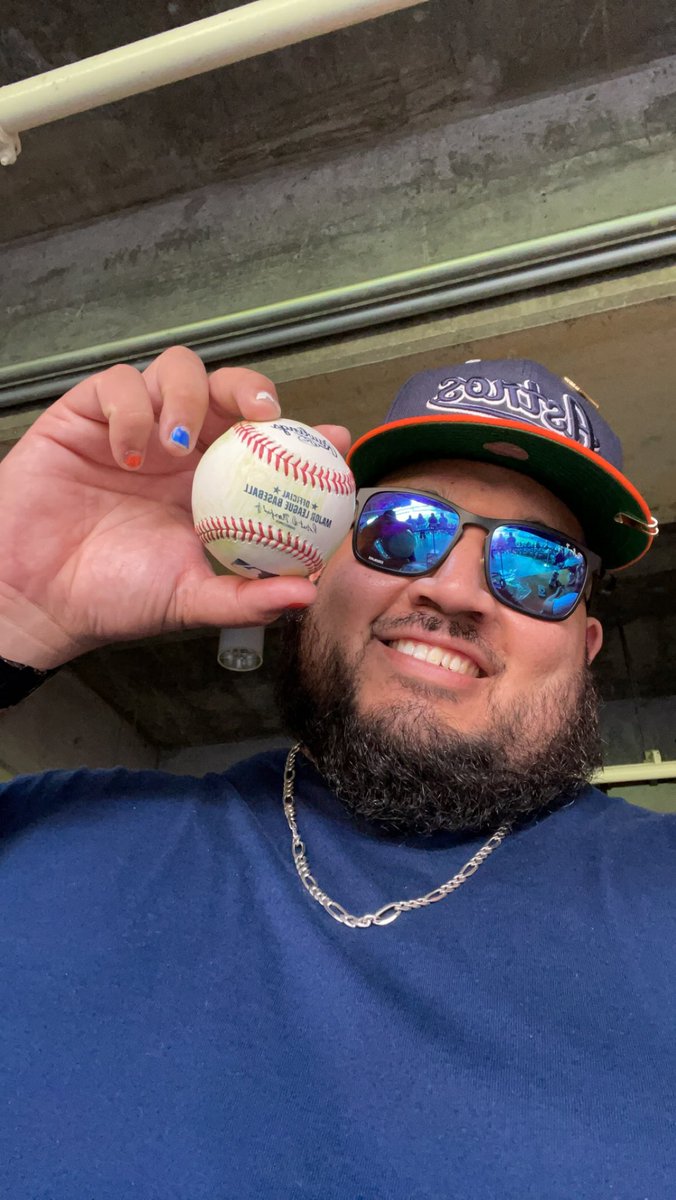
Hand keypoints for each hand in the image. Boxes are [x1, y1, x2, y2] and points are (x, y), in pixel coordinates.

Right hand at [0, 347, 350, 667]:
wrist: (37, 597)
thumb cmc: (114, 596)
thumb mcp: (190, 600)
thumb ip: (246, 598)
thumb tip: (305, 594)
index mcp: (213, 484)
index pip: (266, 442)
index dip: (302, 433)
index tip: (335, 440)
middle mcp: (180, 448)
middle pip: (228, 390)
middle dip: (252, 389)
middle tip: (263, 414)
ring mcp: (136, 425)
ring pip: (176, 370)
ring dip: (186, 395)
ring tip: (176, 443)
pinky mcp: (86, 415)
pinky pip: (116, 385)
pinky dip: (130, 409)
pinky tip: (129, 451)